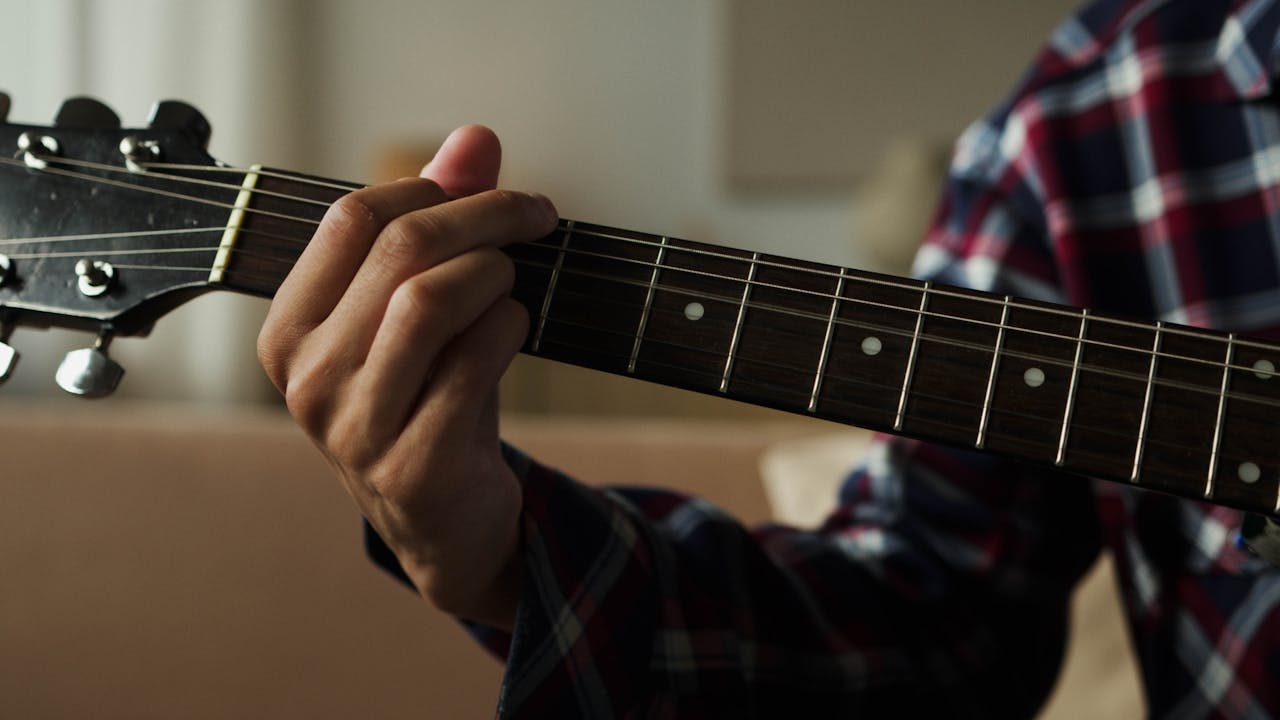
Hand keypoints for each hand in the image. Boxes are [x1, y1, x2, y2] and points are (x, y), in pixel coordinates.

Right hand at [257, 126, 557, 627]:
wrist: (443, 522)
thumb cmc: (428, 400)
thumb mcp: (420, 311)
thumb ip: (440, 222)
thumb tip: (476, 137)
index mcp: (290, 329)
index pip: (352, 216)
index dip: (436, 188)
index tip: (497, 190)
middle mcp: (308, 378)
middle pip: (400, 250)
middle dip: (486, 216)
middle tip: (536, 216)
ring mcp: (355, 427)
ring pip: (433, 300)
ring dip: (496, 273)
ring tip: (514, 282)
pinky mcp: (414, 465)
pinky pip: (474, 364)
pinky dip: (509, 330)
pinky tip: (513, 331)